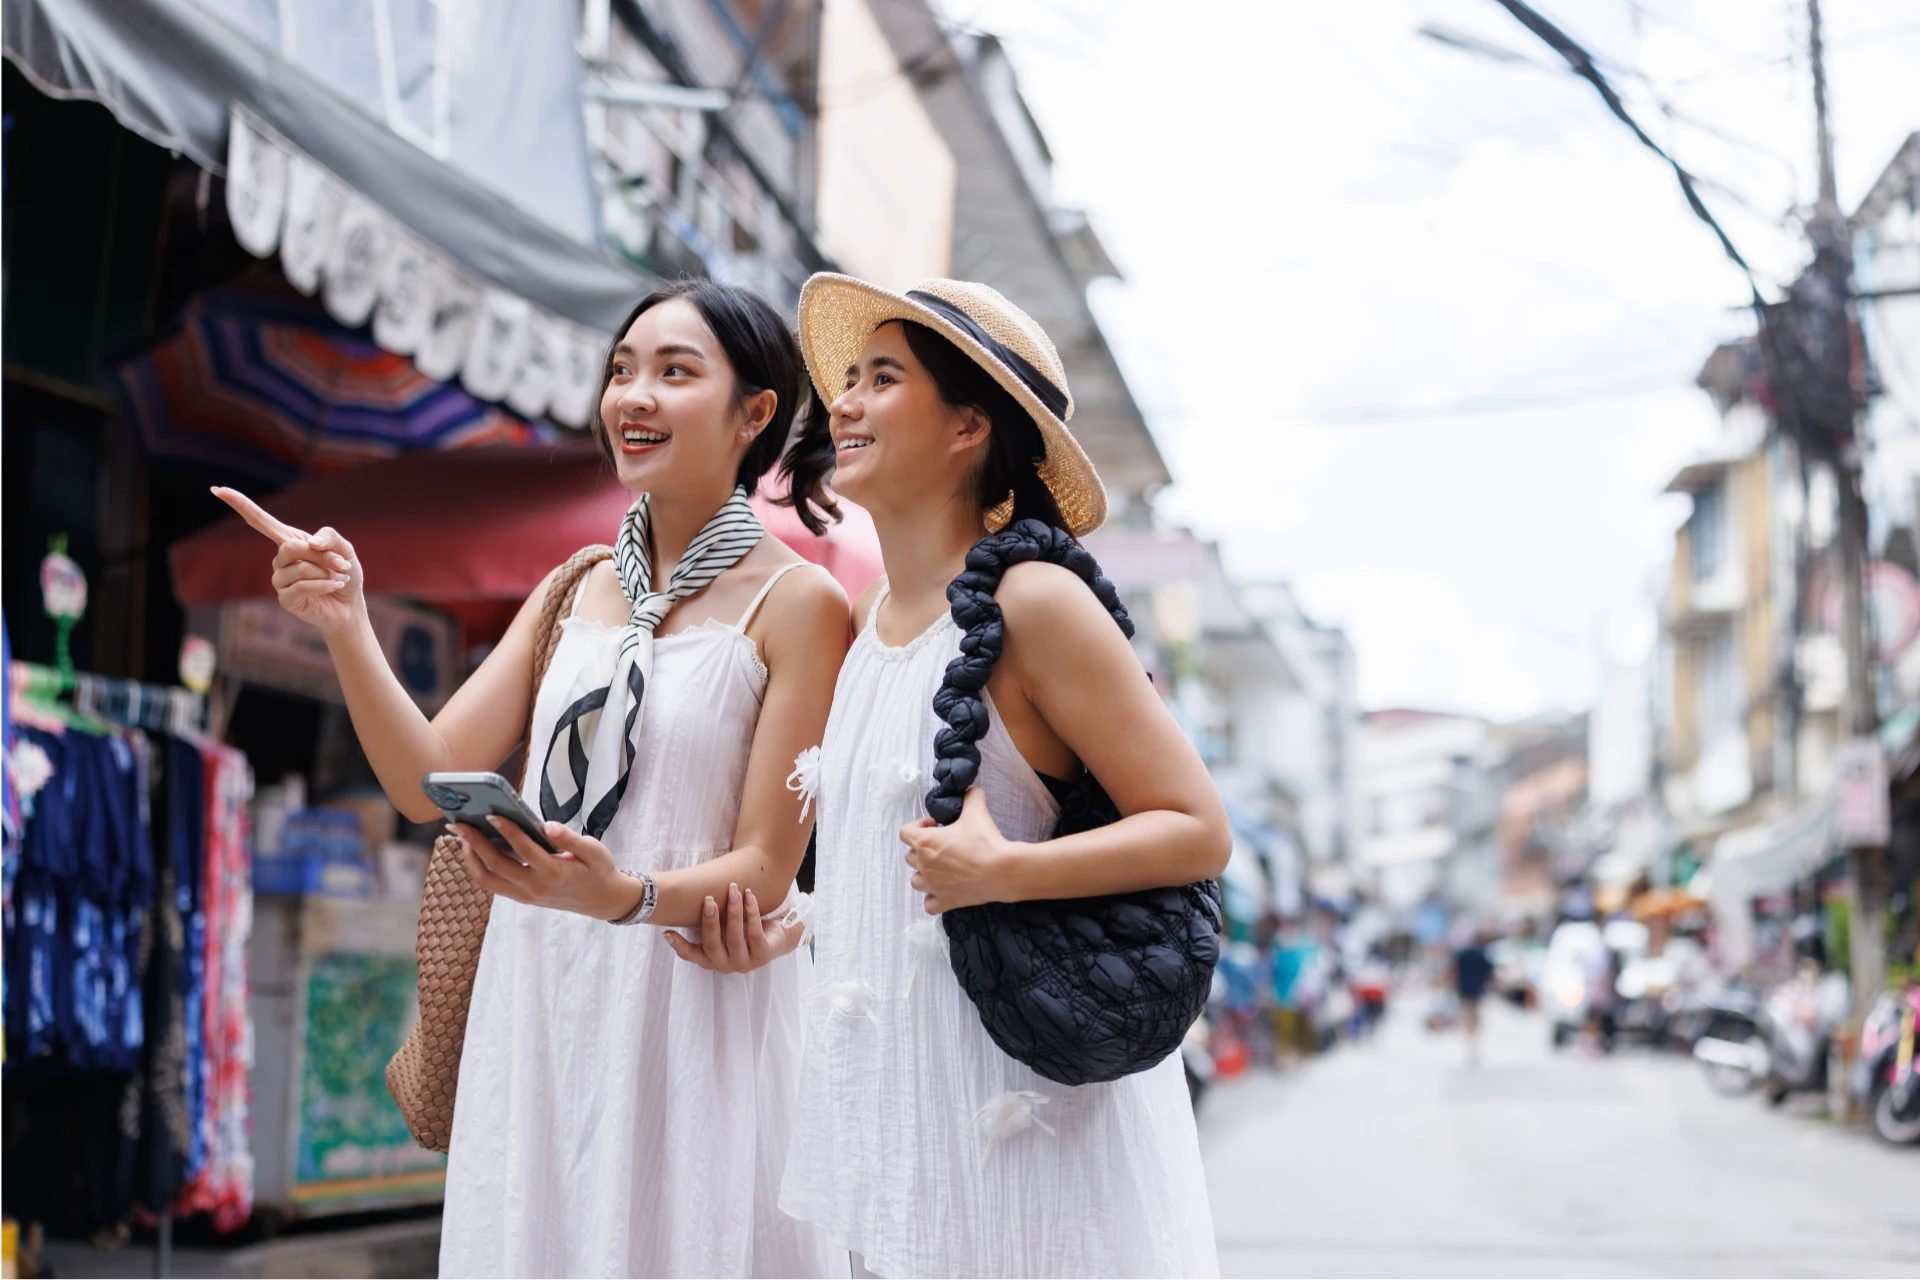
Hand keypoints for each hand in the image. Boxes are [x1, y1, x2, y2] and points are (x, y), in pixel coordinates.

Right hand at [212, 486, 363, 636]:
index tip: (218, 490)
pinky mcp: (285, 599)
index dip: (240, 505)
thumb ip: (330, 537)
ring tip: (337, 578)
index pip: (260, 521)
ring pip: (300, 568)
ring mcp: (280, 580)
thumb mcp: (344, 549)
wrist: (350, 606)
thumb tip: (310, 543)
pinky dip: (324, 585)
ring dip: (326, 572)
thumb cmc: (344, 574)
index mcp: (290, 541)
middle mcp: (280, 559)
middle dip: (321, 555)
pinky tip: (334, 586)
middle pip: (290, 547)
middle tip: (341, 564)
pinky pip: (302, 586)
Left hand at [448, 816, 638, 920]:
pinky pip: (492, 883)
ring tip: (462, 835)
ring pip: (487, 879)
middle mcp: (536, 887)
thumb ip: (570, 839)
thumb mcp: (595, 851)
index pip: (525, 850)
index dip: (507, 830)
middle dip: (476, 843)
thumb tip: (546, 825)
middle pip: (496, 866)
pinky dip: (478, 865)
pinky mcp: (521, 897)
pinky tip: (474, 847)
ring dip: (471, 857)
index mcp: (556, 873)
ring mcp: (526, 895)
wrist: (601, 900)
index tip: (492, 813)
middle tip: (459, 823)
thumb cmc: (598, 870)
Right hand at [664, 883, 804, 972]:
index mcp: (711, 959)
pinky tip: (749, 895)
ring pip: (734, 938)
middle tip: (709, 900)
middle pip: (712, 945)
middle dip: (710, 922)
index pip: (691, 955)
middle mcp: (725, 965)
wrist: (778, 936)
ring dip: (733, 912)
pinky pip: (754, 932)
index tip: (667, 932)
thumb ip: (709, 920)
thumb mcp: (724, 927)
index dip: (679, 945)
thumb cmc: (744, 929)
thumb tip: (686, 895)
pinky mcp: (762, 956)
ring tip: (733, 891)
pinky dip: (751, 911)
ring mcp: (744, 963)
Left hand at [900, 787, 1017, 913]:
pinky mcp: (945, 901)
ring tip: (940, 868)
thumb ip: (970, 797)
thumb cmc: (985, 842)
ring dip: (924, 874)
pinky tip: (944, 890)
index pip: (905, 832)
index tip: (934, 825)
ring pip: (915, 881)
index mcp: (925, 842)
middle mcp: (924, 865)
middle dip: (922, 850)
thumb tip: (971, 790)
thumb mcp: (976, 811)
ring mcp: (933, 886)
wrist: (1001, 870)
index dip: (917, 825)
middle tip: (941, 845)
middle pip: (909, 856)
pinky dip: (933, 898)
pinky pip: (929, 904)